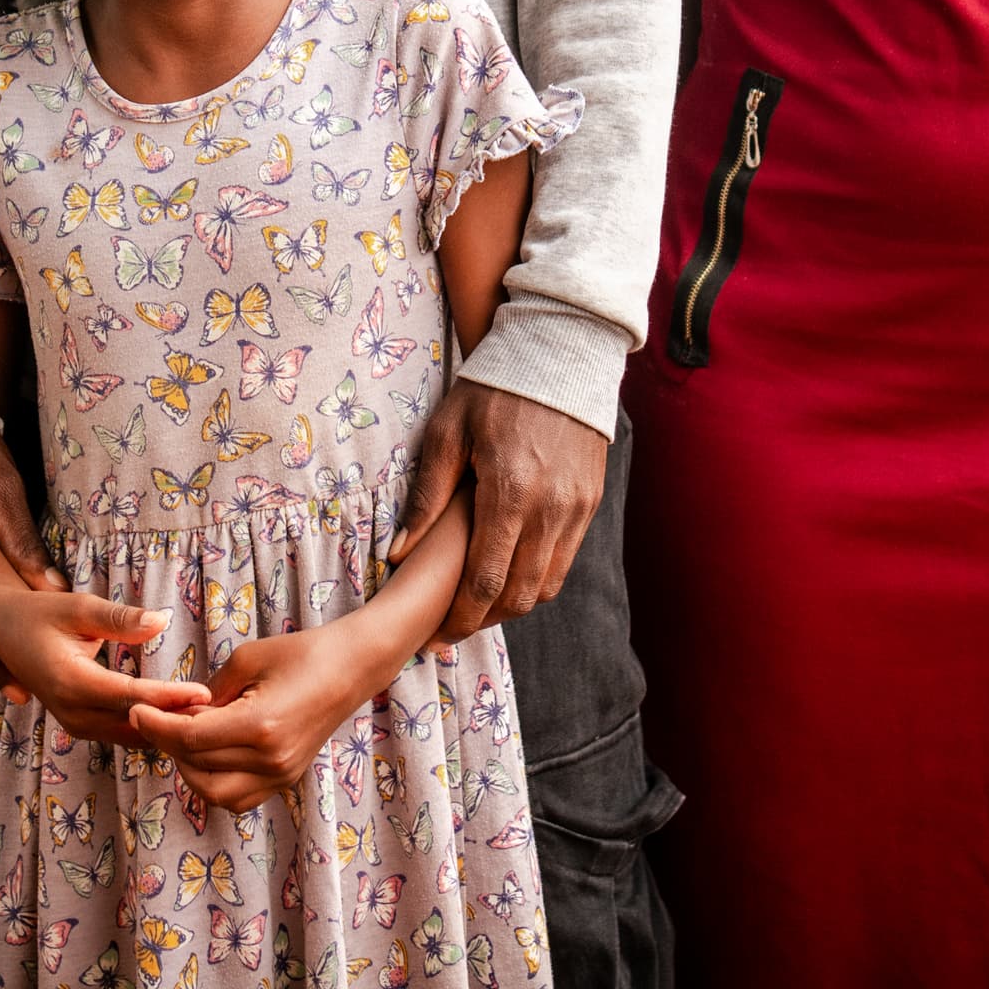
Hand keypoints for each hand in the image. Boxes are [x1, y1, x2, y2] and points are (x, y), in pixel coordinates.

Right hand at [0, 577, 212, 748]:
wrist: (3, 630)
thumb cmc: (41, 612)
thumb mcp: (78, 606)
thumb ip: (119, 618)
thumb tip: (160, 620)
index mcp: (71, 683)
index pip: (130, 696)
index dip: (169, 697)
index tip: (205, 695)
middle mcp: (72, 712)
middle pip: (134, 724)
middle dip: (175, 721)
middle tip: (220, 715)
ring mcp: (75, 724)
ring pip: (130, 735)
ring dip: (165, 729)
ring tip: (208, 721)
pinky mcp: (80, 724)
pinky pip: (122, 732)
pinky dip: (151, 728)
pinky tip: (181, 721)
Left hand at [126, 622, 381, 812]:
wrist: (351, 668)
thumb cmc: (300, 653)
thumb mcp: (246, 659)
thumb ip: (209, 692)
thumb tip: (179, 712)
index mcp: (260, 726)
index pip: (190, 739)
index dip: (155, 726)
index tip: (134, 710)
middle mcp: (271, 760)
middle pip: (197, 766)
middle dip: (168, 743)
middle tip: (158, 718)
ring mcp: (281, 776)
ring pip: (215, 793)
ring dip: (189, 769)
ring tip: (185, 736)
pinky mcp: (285, 780)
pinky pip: (237, 797)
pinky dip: (214, 782)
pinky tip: (208, 754)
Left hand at [392, 382, 605, 641]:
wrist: (560, 353)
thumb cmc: (492, 389)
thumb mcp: (448, 433)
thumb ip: (427, 498)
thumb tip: (398, 554)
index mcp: (508, 493)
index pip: (484, 582)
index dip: (459, 619)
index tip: (435, 635)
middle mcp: (550, 509)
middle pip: (517, 596)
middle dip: (482, 621)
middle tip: (450, 628)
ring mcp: (576, 509)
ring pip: (545, 586)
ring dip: (511, 605)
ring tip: (477, 606)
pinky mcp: (590, 503)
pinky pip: (564, 562)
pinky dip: (537, 580)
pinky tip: (509, 575)